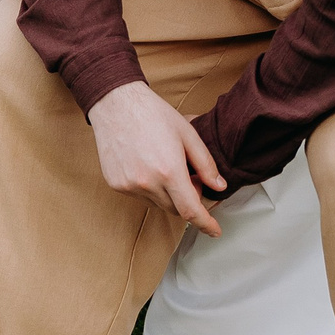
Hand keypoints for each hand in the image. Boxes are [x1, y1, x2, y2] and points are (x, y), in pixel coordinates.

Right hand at [89, 82, 224, 236]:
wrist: (116, 104)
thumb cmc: (153, 114)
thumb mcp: (188, 134)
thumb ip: (206, 164)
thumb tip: (218, 186)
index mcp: (169, 171)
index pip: (191, 211)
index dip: (205, 224)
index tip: (214, 230)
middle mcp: (147, 183)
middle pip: (175, 209)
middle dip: (187, 199)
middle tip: (188, 175)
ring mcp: (129, 186)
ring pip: (158, 204)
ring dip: (167, 194)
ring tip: (165, 166)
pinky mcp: (116, 184)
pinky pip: (140, 196)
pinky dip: (149, 188)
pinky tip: (147, 165)